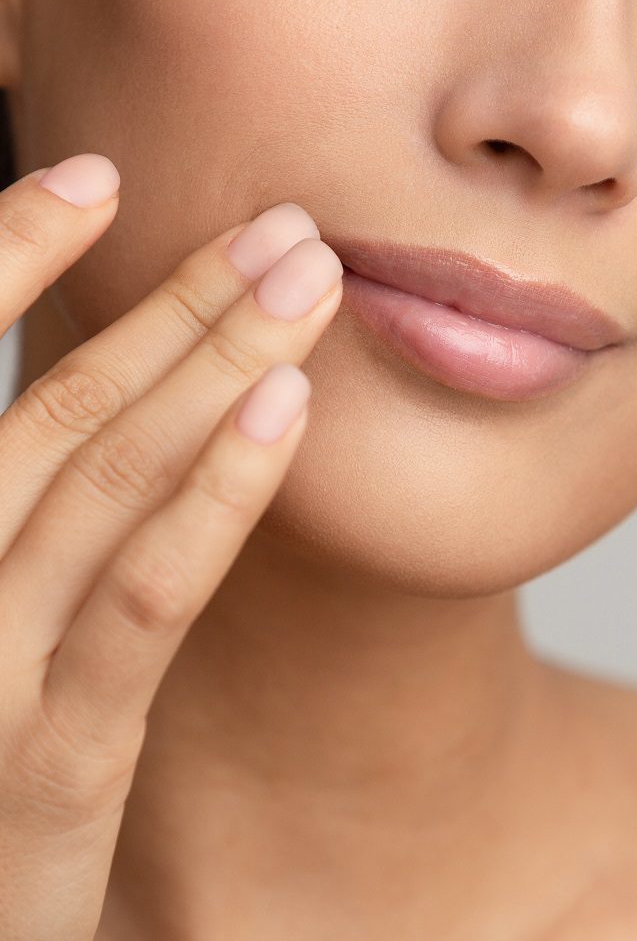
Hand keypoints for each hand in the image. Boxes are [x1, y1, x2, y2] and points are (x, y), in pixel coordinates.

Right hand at [0, 154, 341, 940]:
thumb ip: (10, 521)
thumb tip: (102, 413)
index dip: (8, 261)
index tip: (95, 179)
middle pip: (55, 408)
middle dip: (169, 300)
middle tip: (277, 220)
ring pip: (100, 480)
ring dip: (208, 363)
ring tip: (302, 278)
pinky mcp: (50, 762)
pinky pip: (139, 600)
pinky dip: (211, 498)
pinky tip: (280, 415)